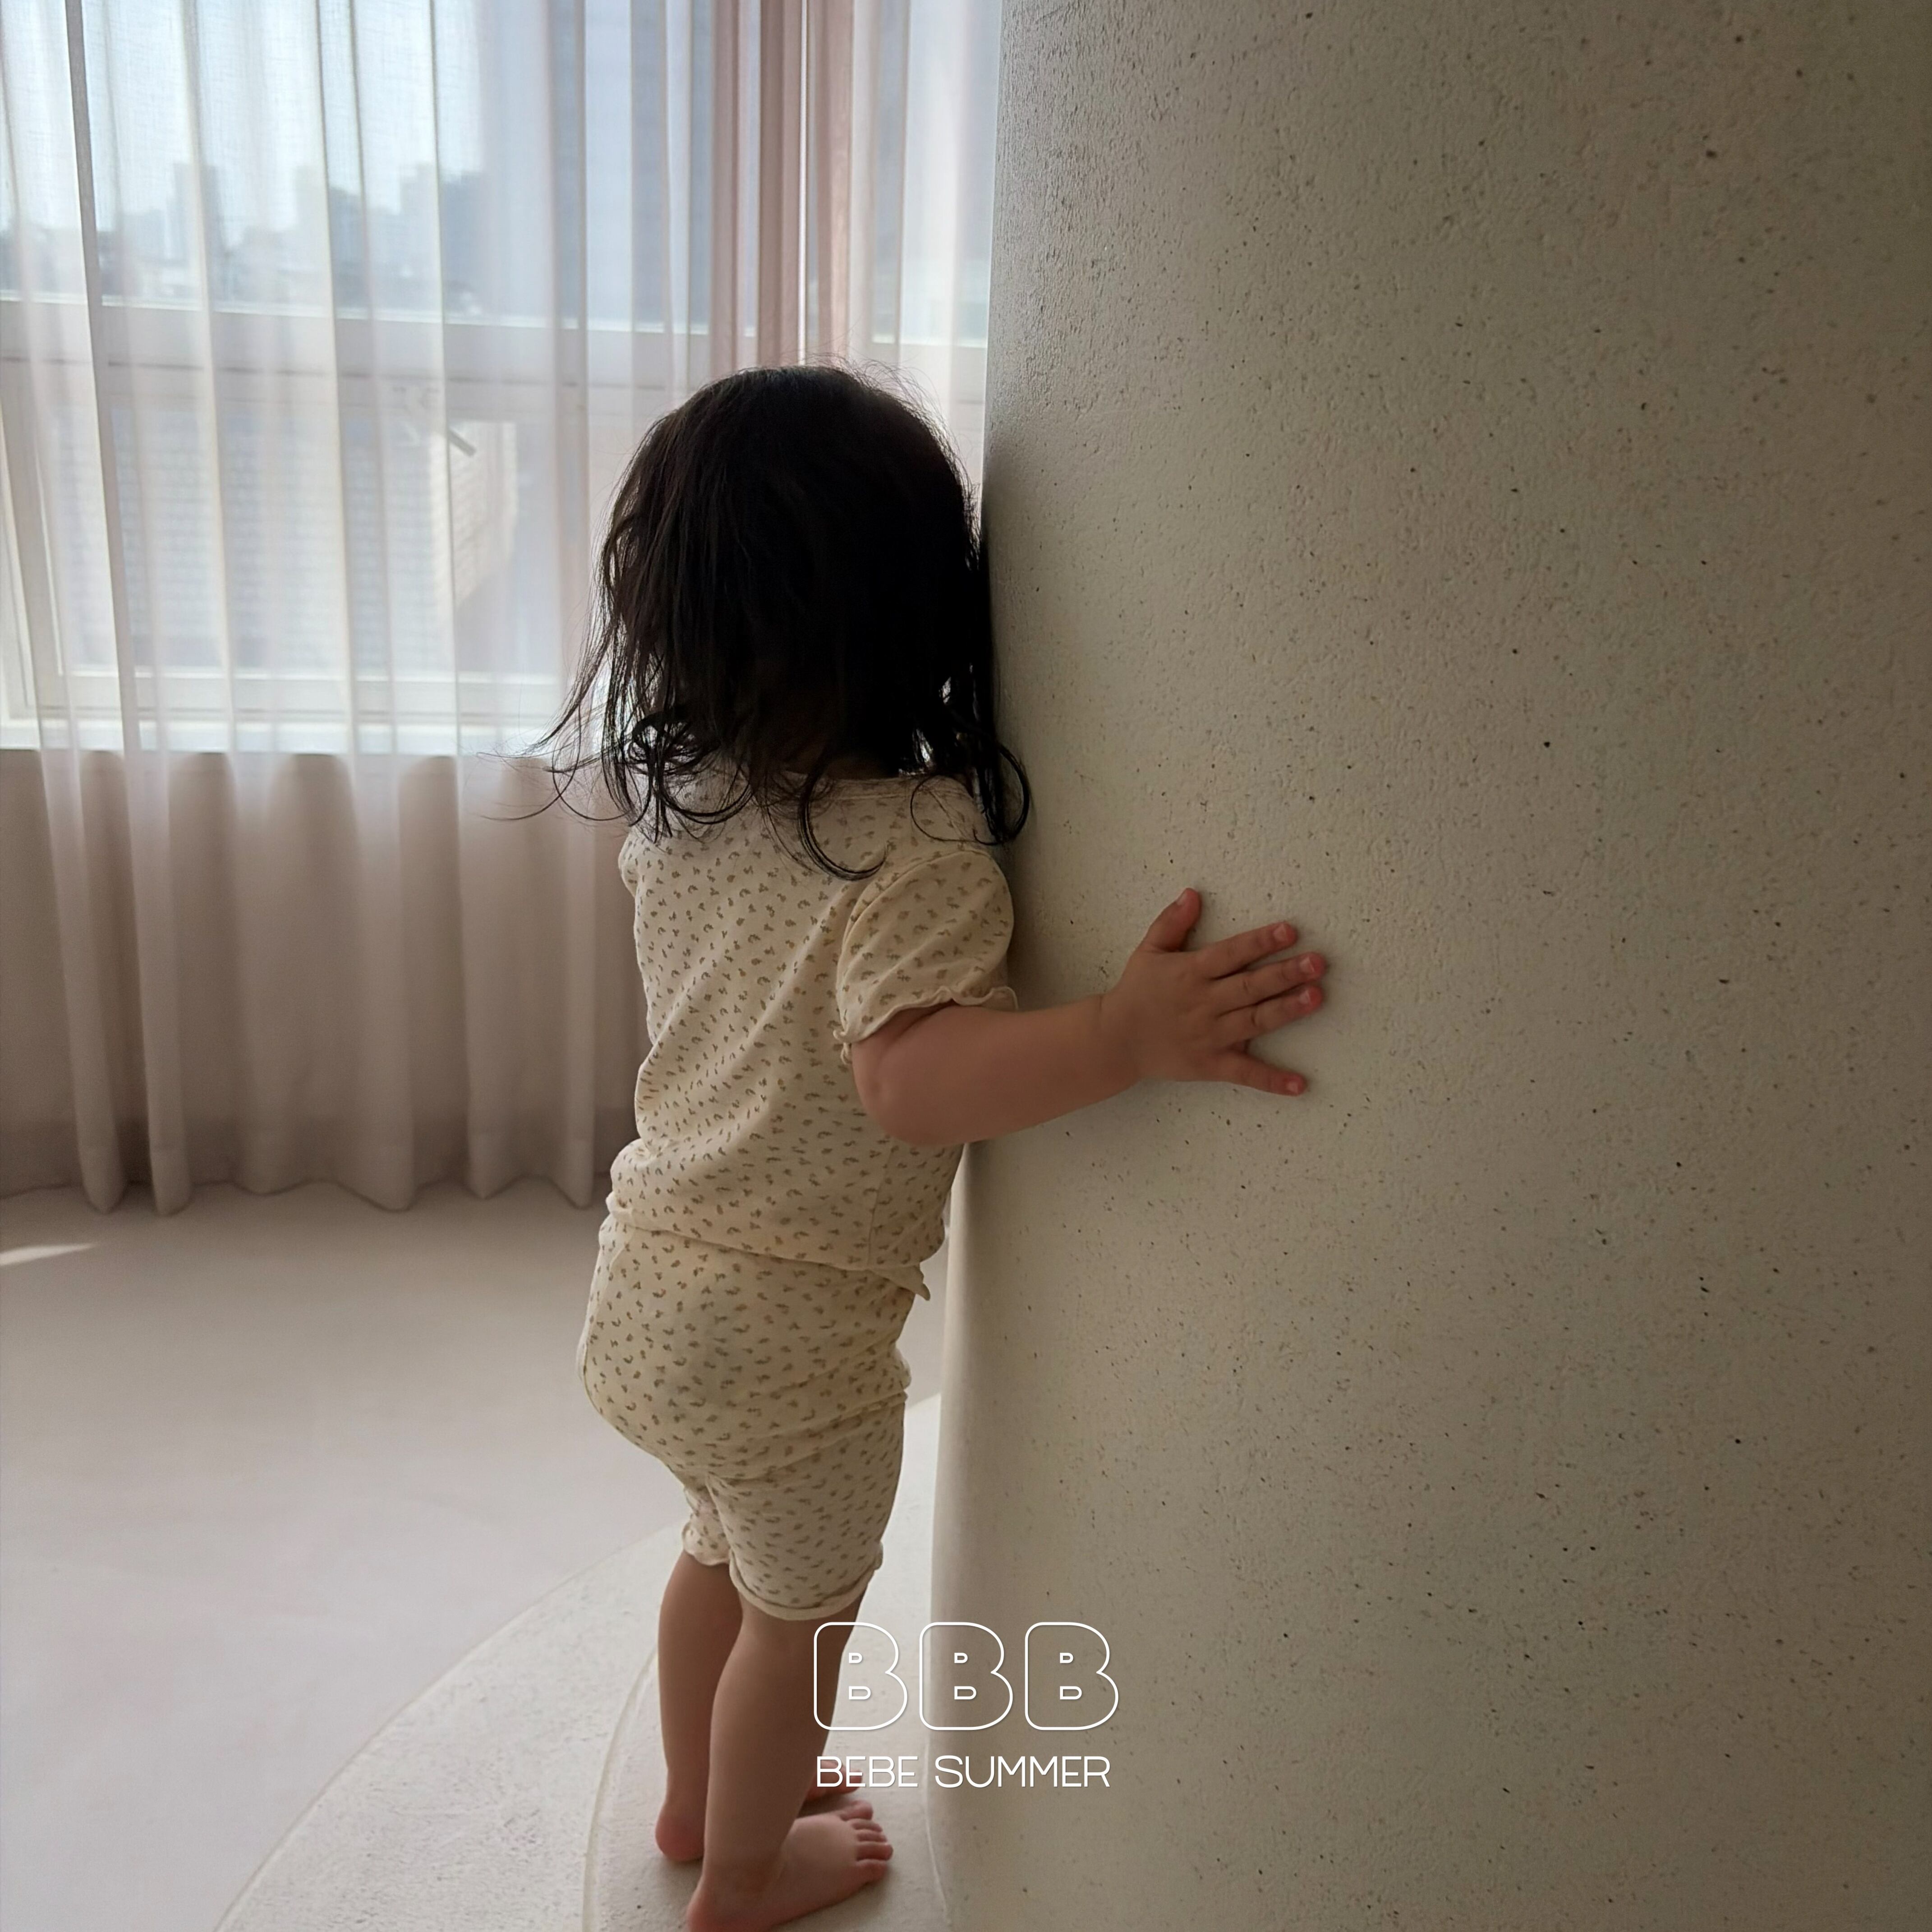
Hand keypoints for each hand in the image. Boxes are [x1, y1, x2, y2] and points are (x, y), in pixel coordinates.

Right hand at [1096, 888, 1327, 1096]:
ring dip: (1286, 1010)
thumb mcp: (1148, 951)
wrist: (1115, 1040)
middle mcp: (1203, 1003)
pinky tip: (1299, 1084)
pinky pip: (1244, 1073)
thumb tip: (1192, 893)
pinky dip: (1271, 1080)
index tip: (1289, 931)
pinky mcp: (1210, 1064)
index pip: (1230, 953)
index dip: (1260, 942)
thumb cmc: (1136, 992)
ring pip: (1253, 1022)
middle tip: (1317, 962)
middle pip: (1249, 986)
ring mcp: (1209, 1036)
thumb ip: (1171, 922)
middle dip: (1284, 974)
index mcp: (1190, 973)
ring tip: (1316, 997)